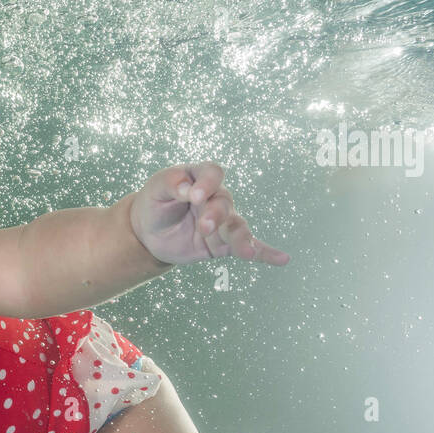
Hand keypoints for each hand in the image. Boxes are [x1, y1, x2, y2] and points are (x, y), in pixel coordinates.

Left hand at [129, 162, 289, 266]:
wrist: (151, 232)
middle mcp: (216, 197)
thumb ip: (171, 184)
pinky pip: (249, 247)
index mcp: (200, 177)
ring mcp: (224, 221)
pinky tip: (282, 259)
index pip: (212, 173)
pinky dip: (266, 253)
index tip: (194, 196)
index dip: (207, 183)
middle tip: (204, 227)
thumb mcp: (156, 189)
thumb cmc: (155, 203)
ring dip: (240, 238)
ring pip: (237, 227)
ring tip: (246, 253)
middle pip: (224, 203)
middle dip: (216, 215)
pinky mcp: (225, 244)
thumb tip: (188, 189)